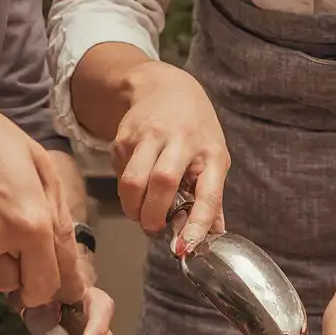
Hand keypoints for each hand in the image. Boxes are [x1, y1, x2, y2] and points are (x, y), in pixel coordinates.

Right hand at [0, 79, 81, 307]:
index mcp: (34, 224)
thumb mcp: (41, 167)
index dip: (51, 289)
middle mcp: (3, 242)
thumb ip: (60, 220)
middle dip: (23, 276)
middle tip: (16, 244)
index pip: (48, 284)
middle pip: (19, 288)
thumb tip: (68, 265)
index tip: (49, 288)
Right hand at [110, 61, 228, 253]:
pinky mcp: (125, 136)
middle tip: (153, 227)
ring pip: (134, 181)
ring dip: (133, 208)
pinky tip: (136, 187)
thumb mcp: (214, 158)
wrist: (164, 87)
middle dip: (153, 215)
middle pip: (163, 183)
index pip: (207, 194)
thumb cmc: (195, 130)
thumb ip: (212, 198)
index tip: (185, 246)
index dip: (197, 224)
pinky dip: (126, 191)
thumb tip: (215, 236)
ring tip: (140, 214)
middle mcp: (182, 140)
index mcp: (211, 153)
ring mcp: (150, 135)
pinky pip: (120, 174)